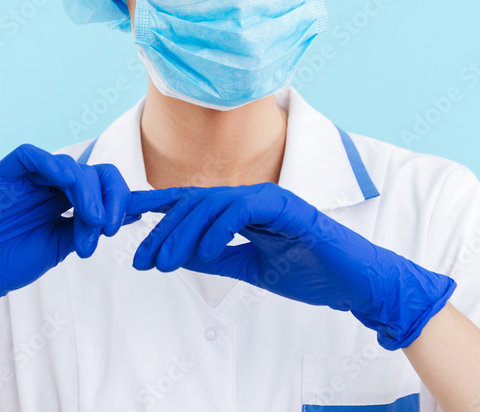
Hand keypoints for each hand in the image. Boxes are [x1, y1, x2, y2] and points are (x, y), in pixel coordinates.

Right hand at [0, 144, 140, 350]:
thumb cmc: (9, 262)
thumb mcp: (60, 246)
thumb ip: (87, 226)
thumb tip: (127, 216)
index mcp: (64, 199)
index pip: (102, 185)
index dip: (125, 194)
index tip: (149, 209)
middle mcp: (50, 183)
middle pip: (95, 171)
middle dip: (113, 196)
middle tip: (112, 227)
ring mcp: (29, 176)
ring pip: (72, 165)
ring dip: (89, 194)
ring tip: (91, 225)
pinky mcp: (6, 171)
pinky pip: (34, 155)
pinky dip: (56, 167)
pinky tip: (69, 189)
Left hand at [128, 183, 455, 349]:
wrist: (357, 282)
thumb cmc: (311, 272)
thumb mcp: (252, 268)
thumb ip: (217, 258)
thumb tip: (175, 255)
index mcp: (243, 209)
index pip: (193, 203)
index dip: (156, 208)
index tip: (122, 221)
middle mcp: (252, 196)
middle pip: (193, 202)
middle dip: (160, 230)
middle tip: (139, 259)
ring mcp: (270, 198)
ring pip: (212, 203)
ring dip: (182, 234)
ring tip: (162, 263)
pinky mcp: (287, 207)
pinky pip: (242, 211)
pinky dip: (219, 230)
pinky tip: (204, 253)